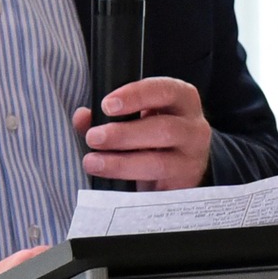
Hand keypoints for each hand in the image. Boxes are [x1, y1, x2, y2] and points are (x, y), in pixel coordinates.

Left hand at [75, 77, 211, 190]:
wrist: (180, 169)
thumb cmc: (155, 136)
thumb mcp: (136, 117)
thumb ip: (108, 116)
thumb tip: (83, 117)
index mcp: (182, 99)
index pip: (164, 90)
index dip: (136, 96)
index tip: (107, 105)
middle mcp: (194, 127)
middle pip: (163, 129)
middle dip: (124, 134)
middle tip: (94, 137)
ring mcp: (193, 159)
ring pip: (160, 162)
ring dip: (121, 163)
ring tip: (93, 162)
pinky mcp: (185, 185)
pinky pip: (158, 188)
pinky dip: (132, 185)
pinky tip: (113, 184)